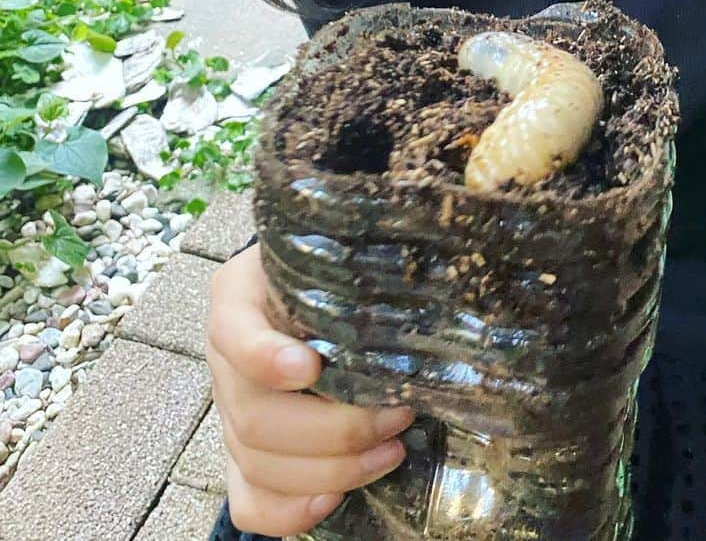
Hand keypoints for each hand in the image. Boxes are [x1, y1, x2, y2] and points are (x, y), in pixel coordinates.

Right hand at [205, 243, 414, 536]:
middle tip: (398, 415)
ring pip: (257, 461)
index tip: (313, 366)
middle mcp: (224, 359)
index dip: (266, 358)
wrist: (301, 286)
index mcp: (237, 298)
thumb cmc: (327, 266)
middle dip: (334, 429)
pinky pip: (248, 498)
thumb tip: (424, 272)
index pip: (235, 332)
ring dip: (331, 467)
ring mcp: (229, 410)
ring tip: (391, 451)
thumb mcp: (332, 251)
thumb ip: (355, 262)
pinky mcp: (242, 452)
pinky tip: (333, 498)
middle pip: (254, 415)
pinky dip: (287, 511)